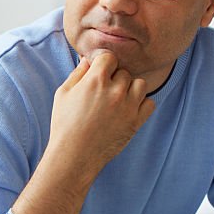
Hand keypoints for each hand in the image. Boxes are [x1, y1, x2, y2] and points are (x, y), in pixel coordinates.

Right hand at [49, 52, 154, 177]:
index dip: (103, 64)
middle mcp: (115, 91)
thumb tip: (88, 60)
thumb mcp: (63, 94)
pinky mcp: (136, 121)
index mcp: (95, 80)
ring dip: (130, 89)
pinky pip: (149, 103)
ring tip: (117, 100)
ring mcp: (128, 106)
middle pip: (124, 72)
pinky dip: (141, 104)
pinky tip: (127, 110)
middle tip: (103, 93)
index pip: (109, 57)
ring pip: (140, 84)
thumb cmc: (64, 125)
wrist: (74, 155)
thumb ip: (77, 74)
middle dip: (115, 79)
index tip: (98, 73)